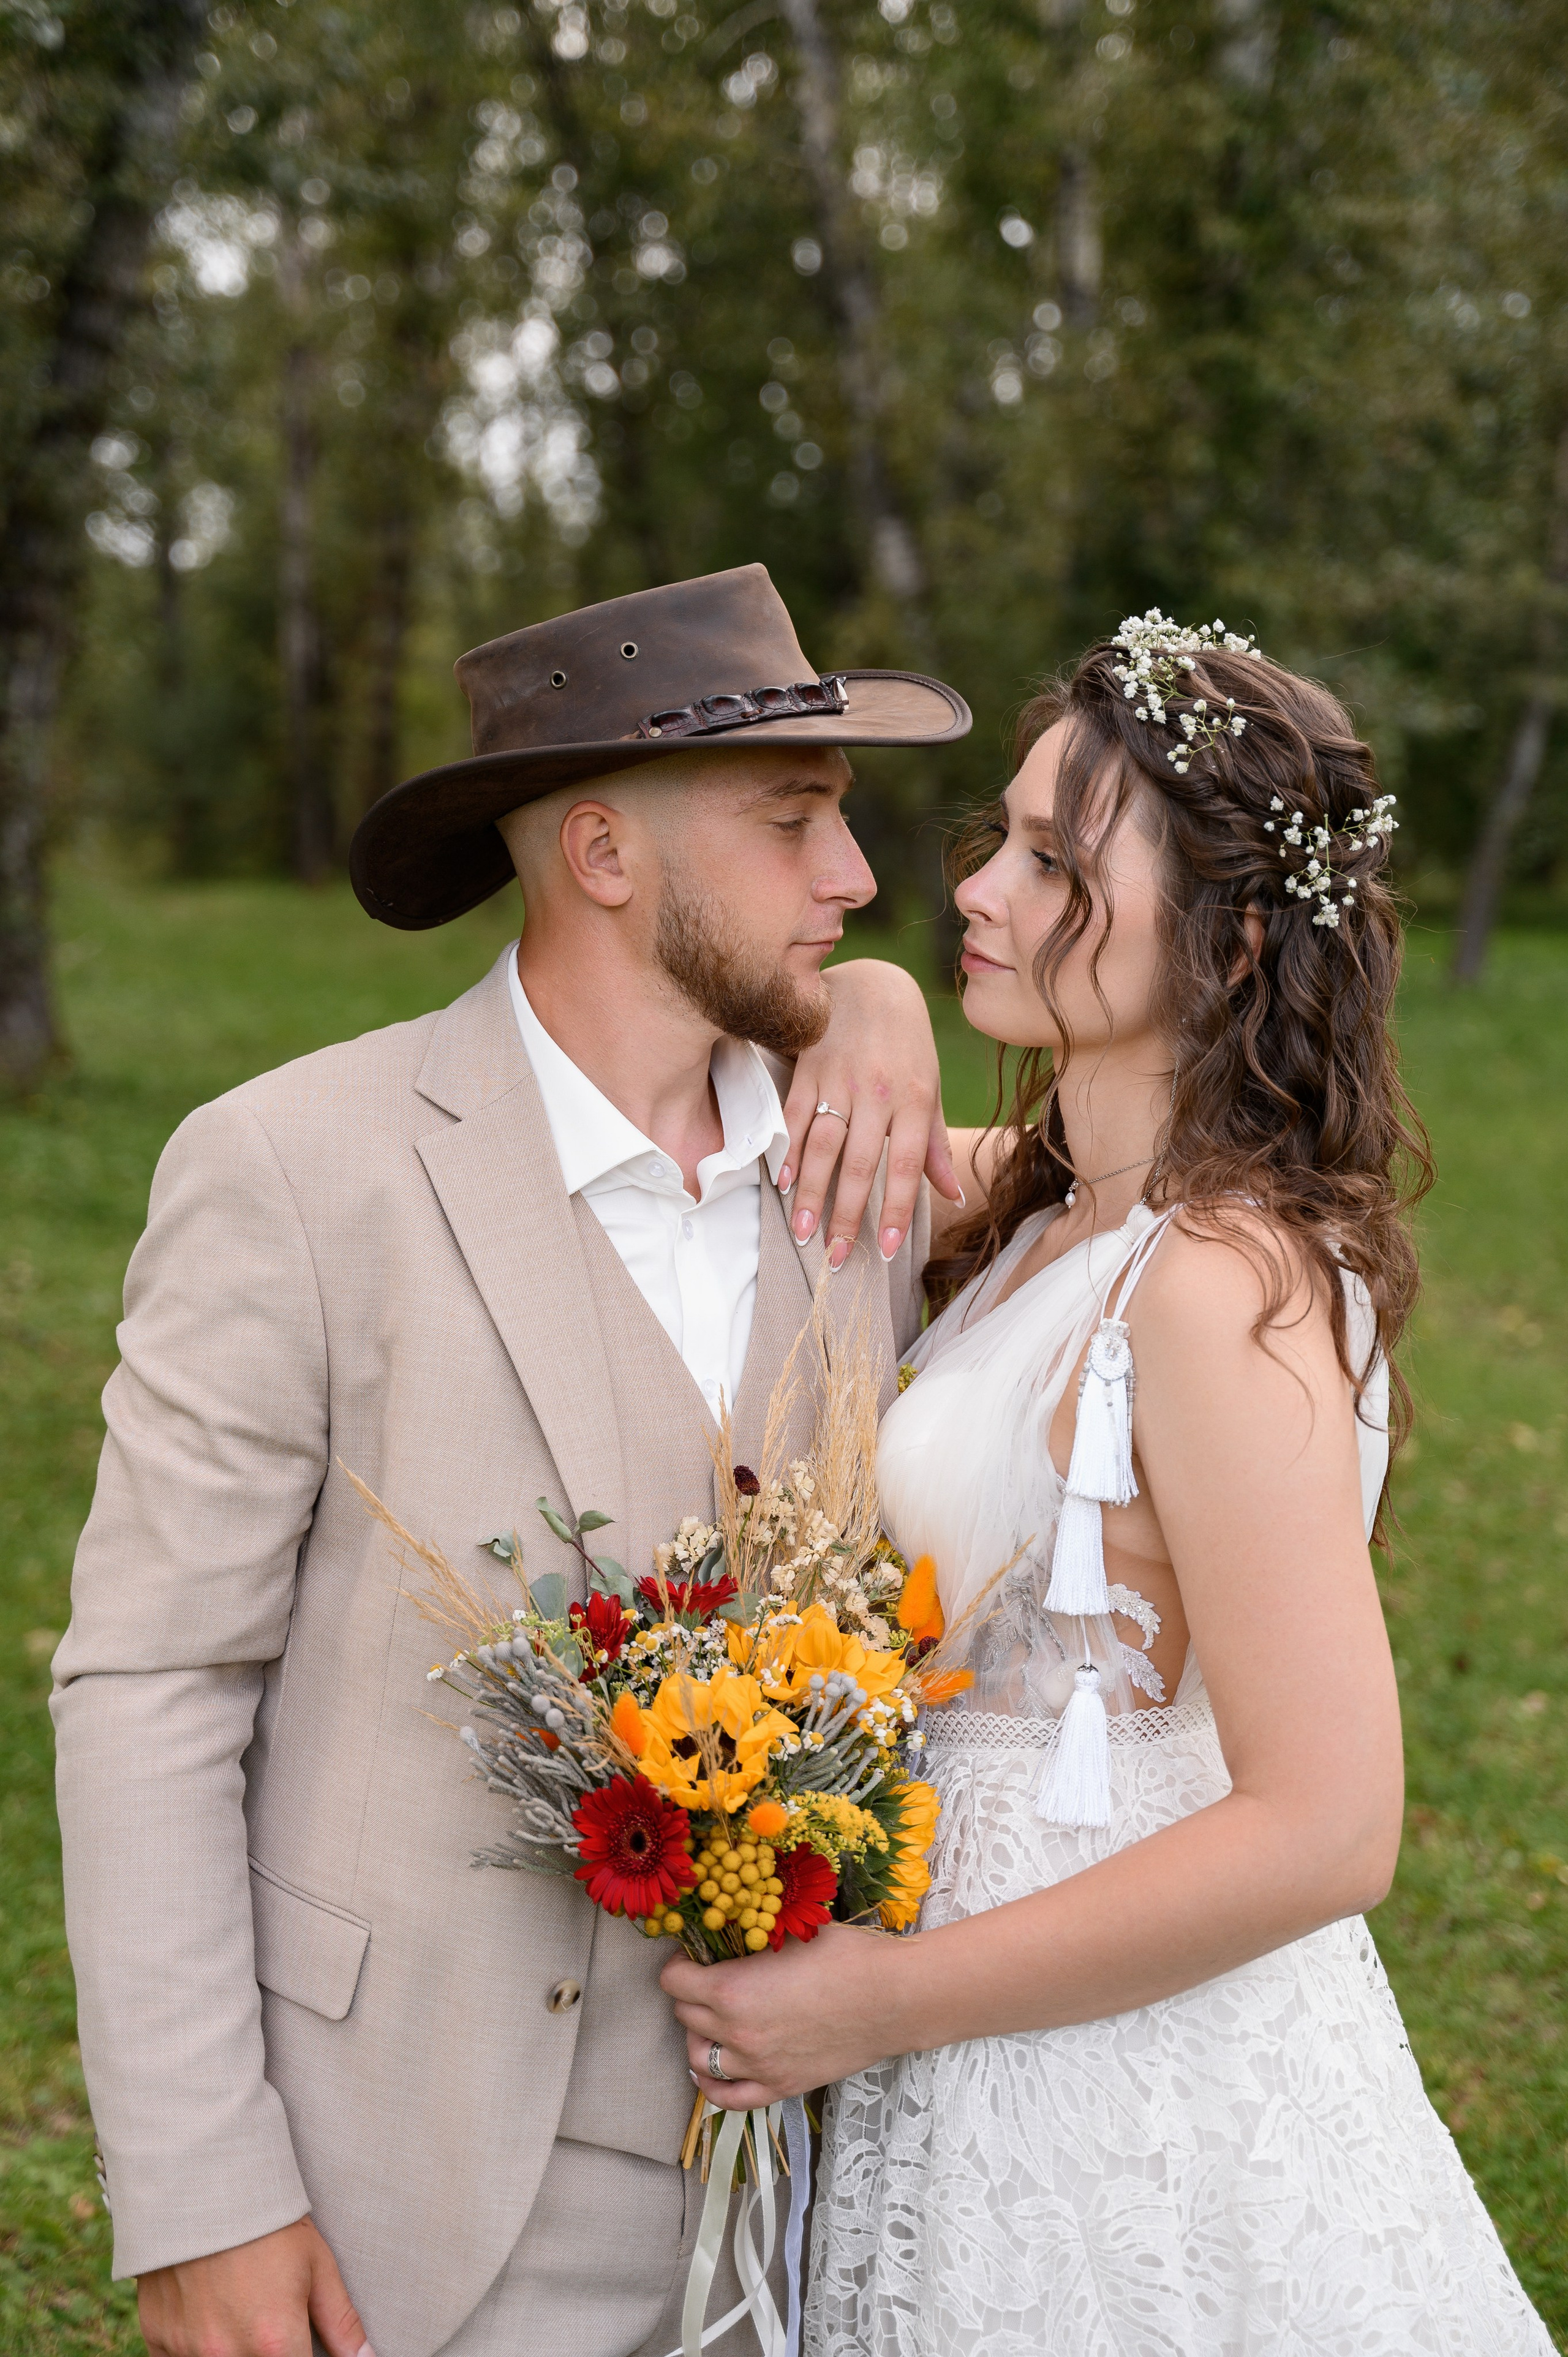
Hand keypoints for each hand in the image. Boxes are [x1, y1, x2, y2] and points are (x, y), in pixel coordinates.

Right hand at [137, 2215, 373, 2356]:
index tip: (299, 2346)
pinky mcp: (156, 2341)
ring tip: (238, 2312)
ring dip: (230, 2349)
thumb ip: (340, 2322)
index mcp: (275, 2341)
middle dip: (268, 2352)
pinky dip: (196, 2350)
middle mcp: (228, 2355)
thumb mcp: (316, 2263)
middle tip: (266, 2321)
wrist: (201, 2182)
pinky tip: (208, 2317)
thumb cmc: (267, 2222)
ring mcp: (188, 2350)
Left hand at [661, 1922, 899, 2108]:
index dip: (680, 1964)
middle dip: (691, 1996)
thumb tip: (728, 1935)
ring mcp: (756, 2066)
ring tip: (716, 2020)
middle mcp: (735, 2033)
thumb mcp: (787, 1933)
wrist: (890, 1997)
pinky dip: (712, 2084)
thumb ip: (749, 1940)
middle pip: (684, 2016)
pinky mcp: (780, 2087)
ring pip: (698, 2057)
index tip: (694, 1957)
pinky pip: (728, 2098)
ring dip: (700, 2035)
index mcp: (731, 1990)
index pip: (673, 1982)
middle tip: (710, 1981)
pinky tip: (714, 2066)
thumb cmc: (844, 1955)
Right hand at [784, 960, 962, 1268]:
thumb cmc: (908, 1044)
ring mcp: (841, 1080)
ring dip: (810, 1192)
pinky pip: (795, 1117)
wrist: (873, 983)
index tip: (883, 1250)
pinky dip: (787, 1151)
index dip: (893, 1210)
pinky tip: (781, 1183)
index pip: (904, 1166)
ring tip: (802, 1231)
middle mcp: (878, 1092)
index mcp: (914, 1099)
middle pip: (859, 1164)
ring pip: (822, 1145)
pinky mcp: (810, 1069)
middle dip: (847, 1214)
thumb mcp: (930, 1088)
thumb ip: (934, 1143)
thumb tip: (953, 1195)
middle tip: (836, 1258)